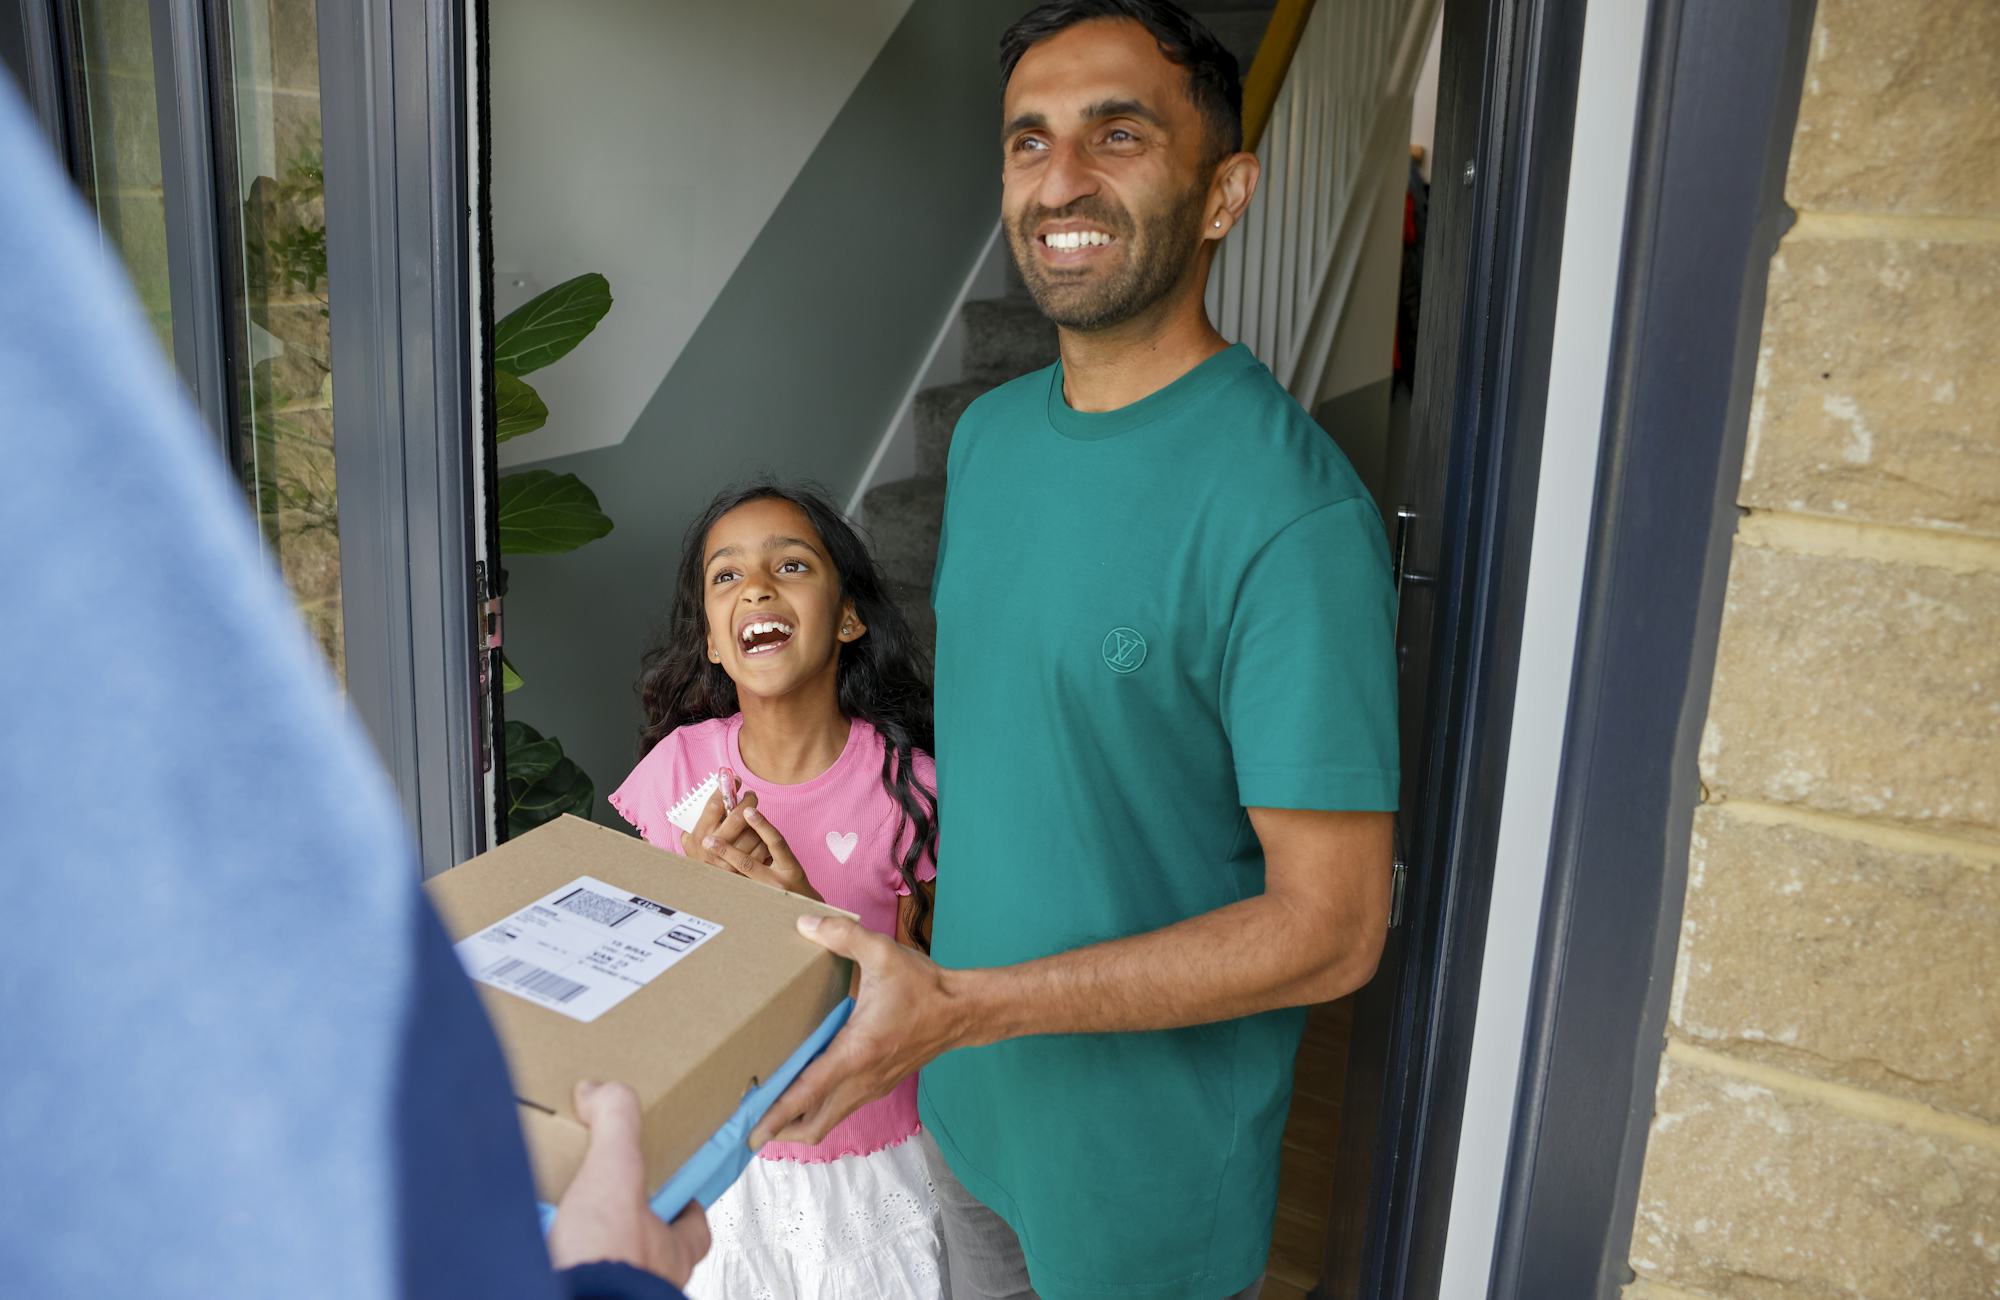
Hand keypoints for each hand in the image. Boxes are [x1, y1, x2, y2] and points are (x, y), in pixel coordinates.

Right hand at [548, 1080, 709, 1285]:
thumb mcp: (615, 1174)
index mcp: (671, 1253)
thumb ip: (616, 1124)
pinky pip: (570, 1282)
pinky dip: (556, 1271)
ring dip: (587, 1254)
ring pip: (610, 1273)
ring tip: (554, 1232)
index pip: (694, 1226)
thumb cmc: (606, 1265)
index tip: (667, 1182)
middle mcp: (649, 1284)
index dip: (684, 1203)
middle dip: (624, 1229)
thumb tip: (601, 1089)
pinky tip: (531, 1258)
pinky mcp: (579, 1299)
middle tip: (595, 1206)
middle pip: (648, 1251)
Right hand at [685, 774, 770, 869]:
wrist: (707, 895)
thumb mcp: (694, 842)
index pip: (714, 806)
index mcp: (697, 838)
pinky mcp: (746, 876)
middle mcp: (711, 851)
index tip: (734, 780)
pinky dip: (763, 842)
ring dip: (755, 825)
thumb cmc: (705, 861)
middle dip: (748, 802)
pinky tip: (759, 842)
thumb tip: (719, 789)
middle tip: (751, 797)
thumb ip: (702, 821)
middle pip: (736, 817)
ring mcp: (729, 864)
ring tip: (752, 825)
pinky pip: (762, 849)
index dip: (726, 789)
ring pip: (752, 833)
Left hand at [703, 805, 822, 903]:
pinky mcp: (753, 905)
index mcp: (791, 868)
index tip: (748, 810)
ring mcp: (764, 896)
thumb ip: (772, 847)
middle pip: (747, 864)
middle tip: (707, 840)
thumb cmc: (794, 882)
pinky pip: (735, 893)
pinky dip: (722, 882)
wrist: (803, 910)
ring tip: (703, 855)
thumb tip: (748, 819)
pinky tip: (708, 875)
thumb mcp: (791, 864)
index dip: (762, 825)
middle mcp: (778, 883)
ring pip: (737, 881)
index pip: (776, 842)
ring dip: (719, 867)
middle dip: (726, 851)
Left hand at [748, 914, 966, 1146]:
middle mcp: (862, 1079)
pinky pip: (840, 1110)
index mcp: (858, 1051)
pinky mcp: (877, 1086)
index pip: (810, 1092)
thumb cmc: (923, 986)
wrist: (961, 1011)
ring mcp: (871, 1087)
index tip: (750, 1131)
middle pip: (813, 1126)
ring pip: (827, 1122)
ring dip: (796, 1125)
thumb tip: (804, 924)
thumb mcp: (882, 952)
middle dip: (778, 1131)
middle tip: (745, 1125)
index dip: (777, 1113)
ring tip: (765, 1115)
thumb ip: (842, 936)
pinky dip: (816, 1112)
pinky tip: (801, 1095)